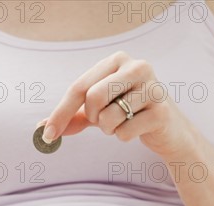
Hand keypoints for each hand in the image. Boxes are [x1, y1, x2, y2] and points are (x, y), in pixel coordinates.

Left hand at [37, 50, 196, 159]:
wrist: (170, 130)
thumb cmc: (131, 115)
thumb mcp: (100, 111)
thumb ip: (74, 116)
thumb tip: (43, 128)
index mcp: (118, 60)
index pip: (80, 87)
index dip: (60, 112)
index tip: (47, 134)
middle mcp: (137, 67)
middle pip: (92, 98)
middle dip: (92, 118)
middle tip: (103, 121)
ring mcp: (152, 88)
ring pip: (108, 118)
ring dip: (110, 129)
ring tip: (124, 123)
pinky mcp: (161, 111)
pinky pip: (125, 133)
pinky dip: (124, 138)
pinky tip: (138, 129)